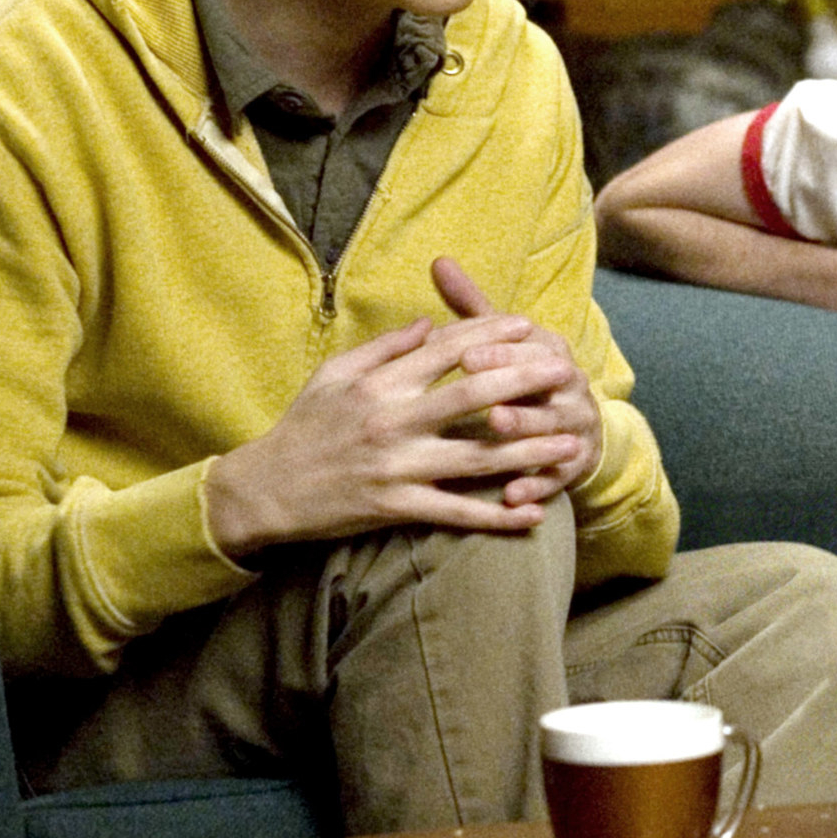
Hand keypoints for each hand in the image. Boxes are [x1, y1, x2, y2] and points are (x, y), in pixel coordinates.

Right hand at [203, 300, 587, 557]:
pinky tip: (533, 515)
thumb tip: (431, 321)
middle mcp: (392, 421)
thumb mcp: (335, 373)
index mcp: (380, 383)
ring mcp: (397, 467)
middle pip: (473, 396)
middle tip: (567, 372)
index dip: (492, 335)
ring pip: (475, 458)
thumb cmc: (303, 425)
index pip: (447, 350)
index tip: (529, 326)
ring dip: (528, 451)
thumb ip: (386, 347)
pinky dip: (496, 516)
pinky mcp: (395, 507)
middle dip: (525, 381)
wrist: (265, 488)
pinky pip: (455, 513)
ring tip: (571, 443)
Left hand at [431, 257, 602, 507]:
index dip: (500, 351)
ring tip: (496, 428)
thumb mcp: (502, 342)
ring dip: (526, 429)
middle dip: (513, 385)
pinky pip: (558, 477)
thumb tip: (438, 260)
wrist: (576, 428)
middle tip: (480, 390)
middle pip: (546, 383)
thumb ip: (472, 308)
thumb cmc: (522, 378)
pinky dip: (537, 485)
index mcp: (550, 351)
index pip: (530, 345)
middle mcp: (570, 385)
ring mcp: (574, 426)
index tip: (467, 356)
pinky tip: (512, 495)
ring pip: (552, 428)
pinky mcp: (574, 465)